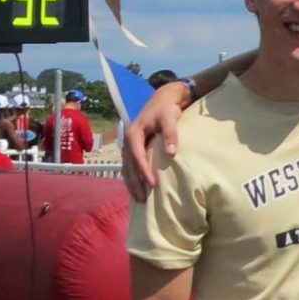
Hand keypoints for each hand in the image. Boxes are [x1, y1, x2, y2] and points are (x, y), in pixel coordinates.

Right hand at [121, 83, 189, 198]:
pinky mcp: (134, 148)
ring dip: (132, 183)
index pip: (137, 156)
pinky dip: (132, 178)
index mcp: (133, 134)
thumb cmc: (166, 109)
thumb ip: (170, 134)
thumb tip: (171, 153)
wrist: (162, 100)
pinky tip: (138, 188)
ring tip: (139, 199)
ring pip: (127, 168)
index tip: (152, 184)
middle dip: (135, 183)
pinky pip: (130, 166)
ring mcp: (129, 146)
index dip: (143, 171)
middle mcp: (128, 141)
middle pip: (128, 166)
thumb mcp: (170, 118)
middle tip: (143, 199)